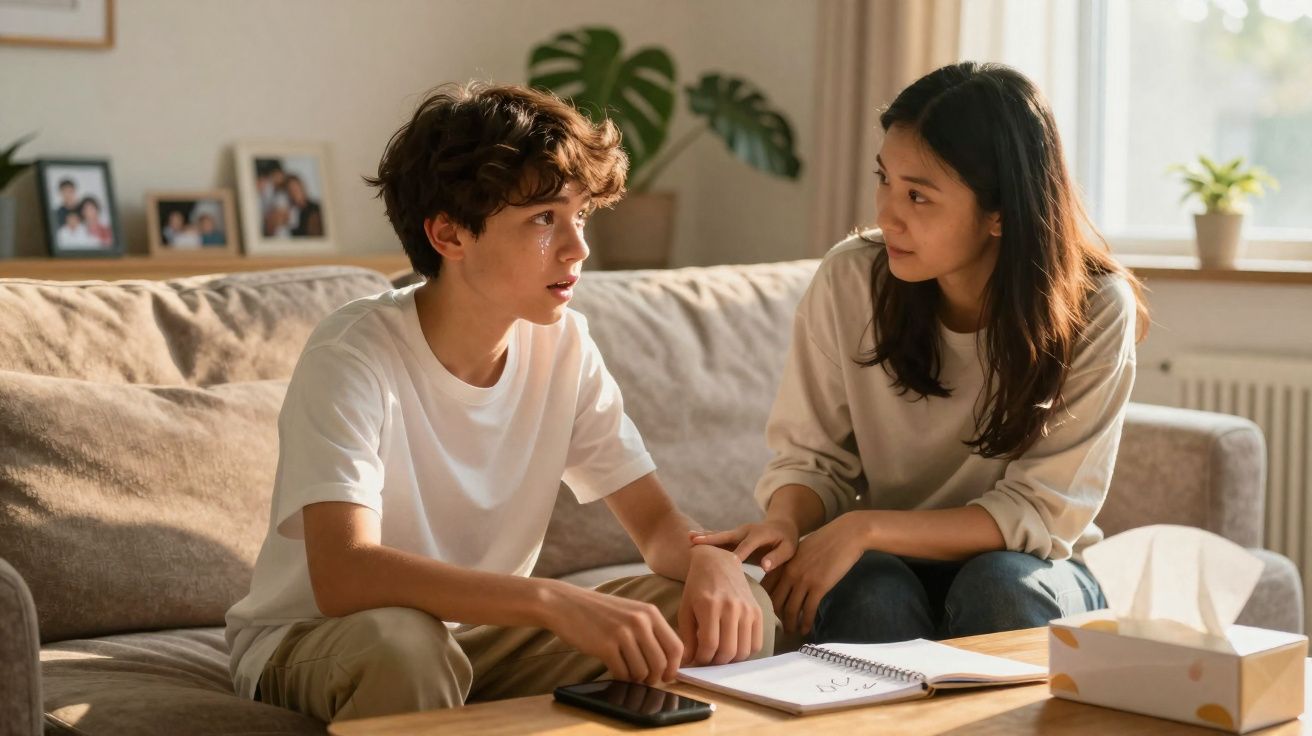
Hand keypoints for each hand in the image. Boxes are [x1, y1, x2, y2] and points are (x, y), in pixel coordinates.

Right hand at [545, 581, 683, 684]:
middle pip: (661, 663)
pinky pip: (622, 674)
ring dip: (635, 678)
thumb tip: (667, 661)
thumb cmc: (599, 612)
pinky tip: (614, 670)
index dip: (674, 667)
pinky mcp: (605, 646)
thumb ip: (650, 630)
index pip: (676, 647)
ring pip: (642, 672)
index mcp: (650, 613)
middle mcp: (640, 621)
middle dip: (654, 678)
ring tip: (626, 672)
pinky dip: (620, 677)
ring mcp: (622, 633)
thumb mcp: (631, 612)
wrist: (565, 604)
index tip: (666, 676)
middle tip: (644, 680)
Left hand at [678, 545, 763, 665]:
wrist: (718, 563)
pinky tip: (734, 647)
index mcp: (709, 605)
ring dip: (731, 660)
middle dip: (716, 663)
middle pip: (728, 651)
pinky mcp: (758, 611)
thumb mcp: (685, 609)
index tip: (696, 660)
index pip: (709, 645)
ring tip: (720, 654)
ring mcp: (747, 609)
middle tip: (708, 660)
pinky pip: (757, 644)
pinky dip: (746, 652)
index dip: (702, 659)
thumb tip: (688, 662)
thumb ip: (686, 637)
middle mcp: (731, 607)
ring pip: (744, 651)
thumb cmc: (697, 587)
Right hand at [689, 518, 799, 571]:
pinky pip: (719, 538)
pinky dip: (706, 539)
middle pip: (726, 536)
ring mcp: (737, 532)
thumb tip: (764, 567)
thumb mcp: (788, 549)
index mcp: (759, 535)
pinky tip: (693, 541)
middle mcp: (745, 531)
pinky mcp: (733, 536)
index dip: (736, 555)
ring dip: (704, 537)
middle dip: (711, 539)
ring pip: (719, 535)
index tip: (726, 565)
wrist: (781, 526)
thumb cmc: (787, 541)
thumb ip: (777, 557)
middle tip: (694, 541)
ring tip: (688, 538)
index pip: (745, 547)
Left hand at [761, 512, 867, 637]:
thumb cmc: (826, 541)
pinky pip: (808, 610)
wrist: (846, 535)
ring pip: (790, 609)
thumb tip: (788, 579)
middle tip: (778, 627)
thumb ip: (792, 564)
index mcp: (783, 562)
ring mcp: (803, 580)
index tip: (767, 612)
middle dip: (775, 617)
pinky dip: (806, 622)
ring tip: (791, 632)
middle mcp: (789, 572)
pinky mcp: (819, 587)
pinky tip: (806, 629)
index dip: (764, 602)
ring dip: (790, 624)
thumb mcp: (802, 549)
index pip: (766, 587)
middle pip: (775, 601)